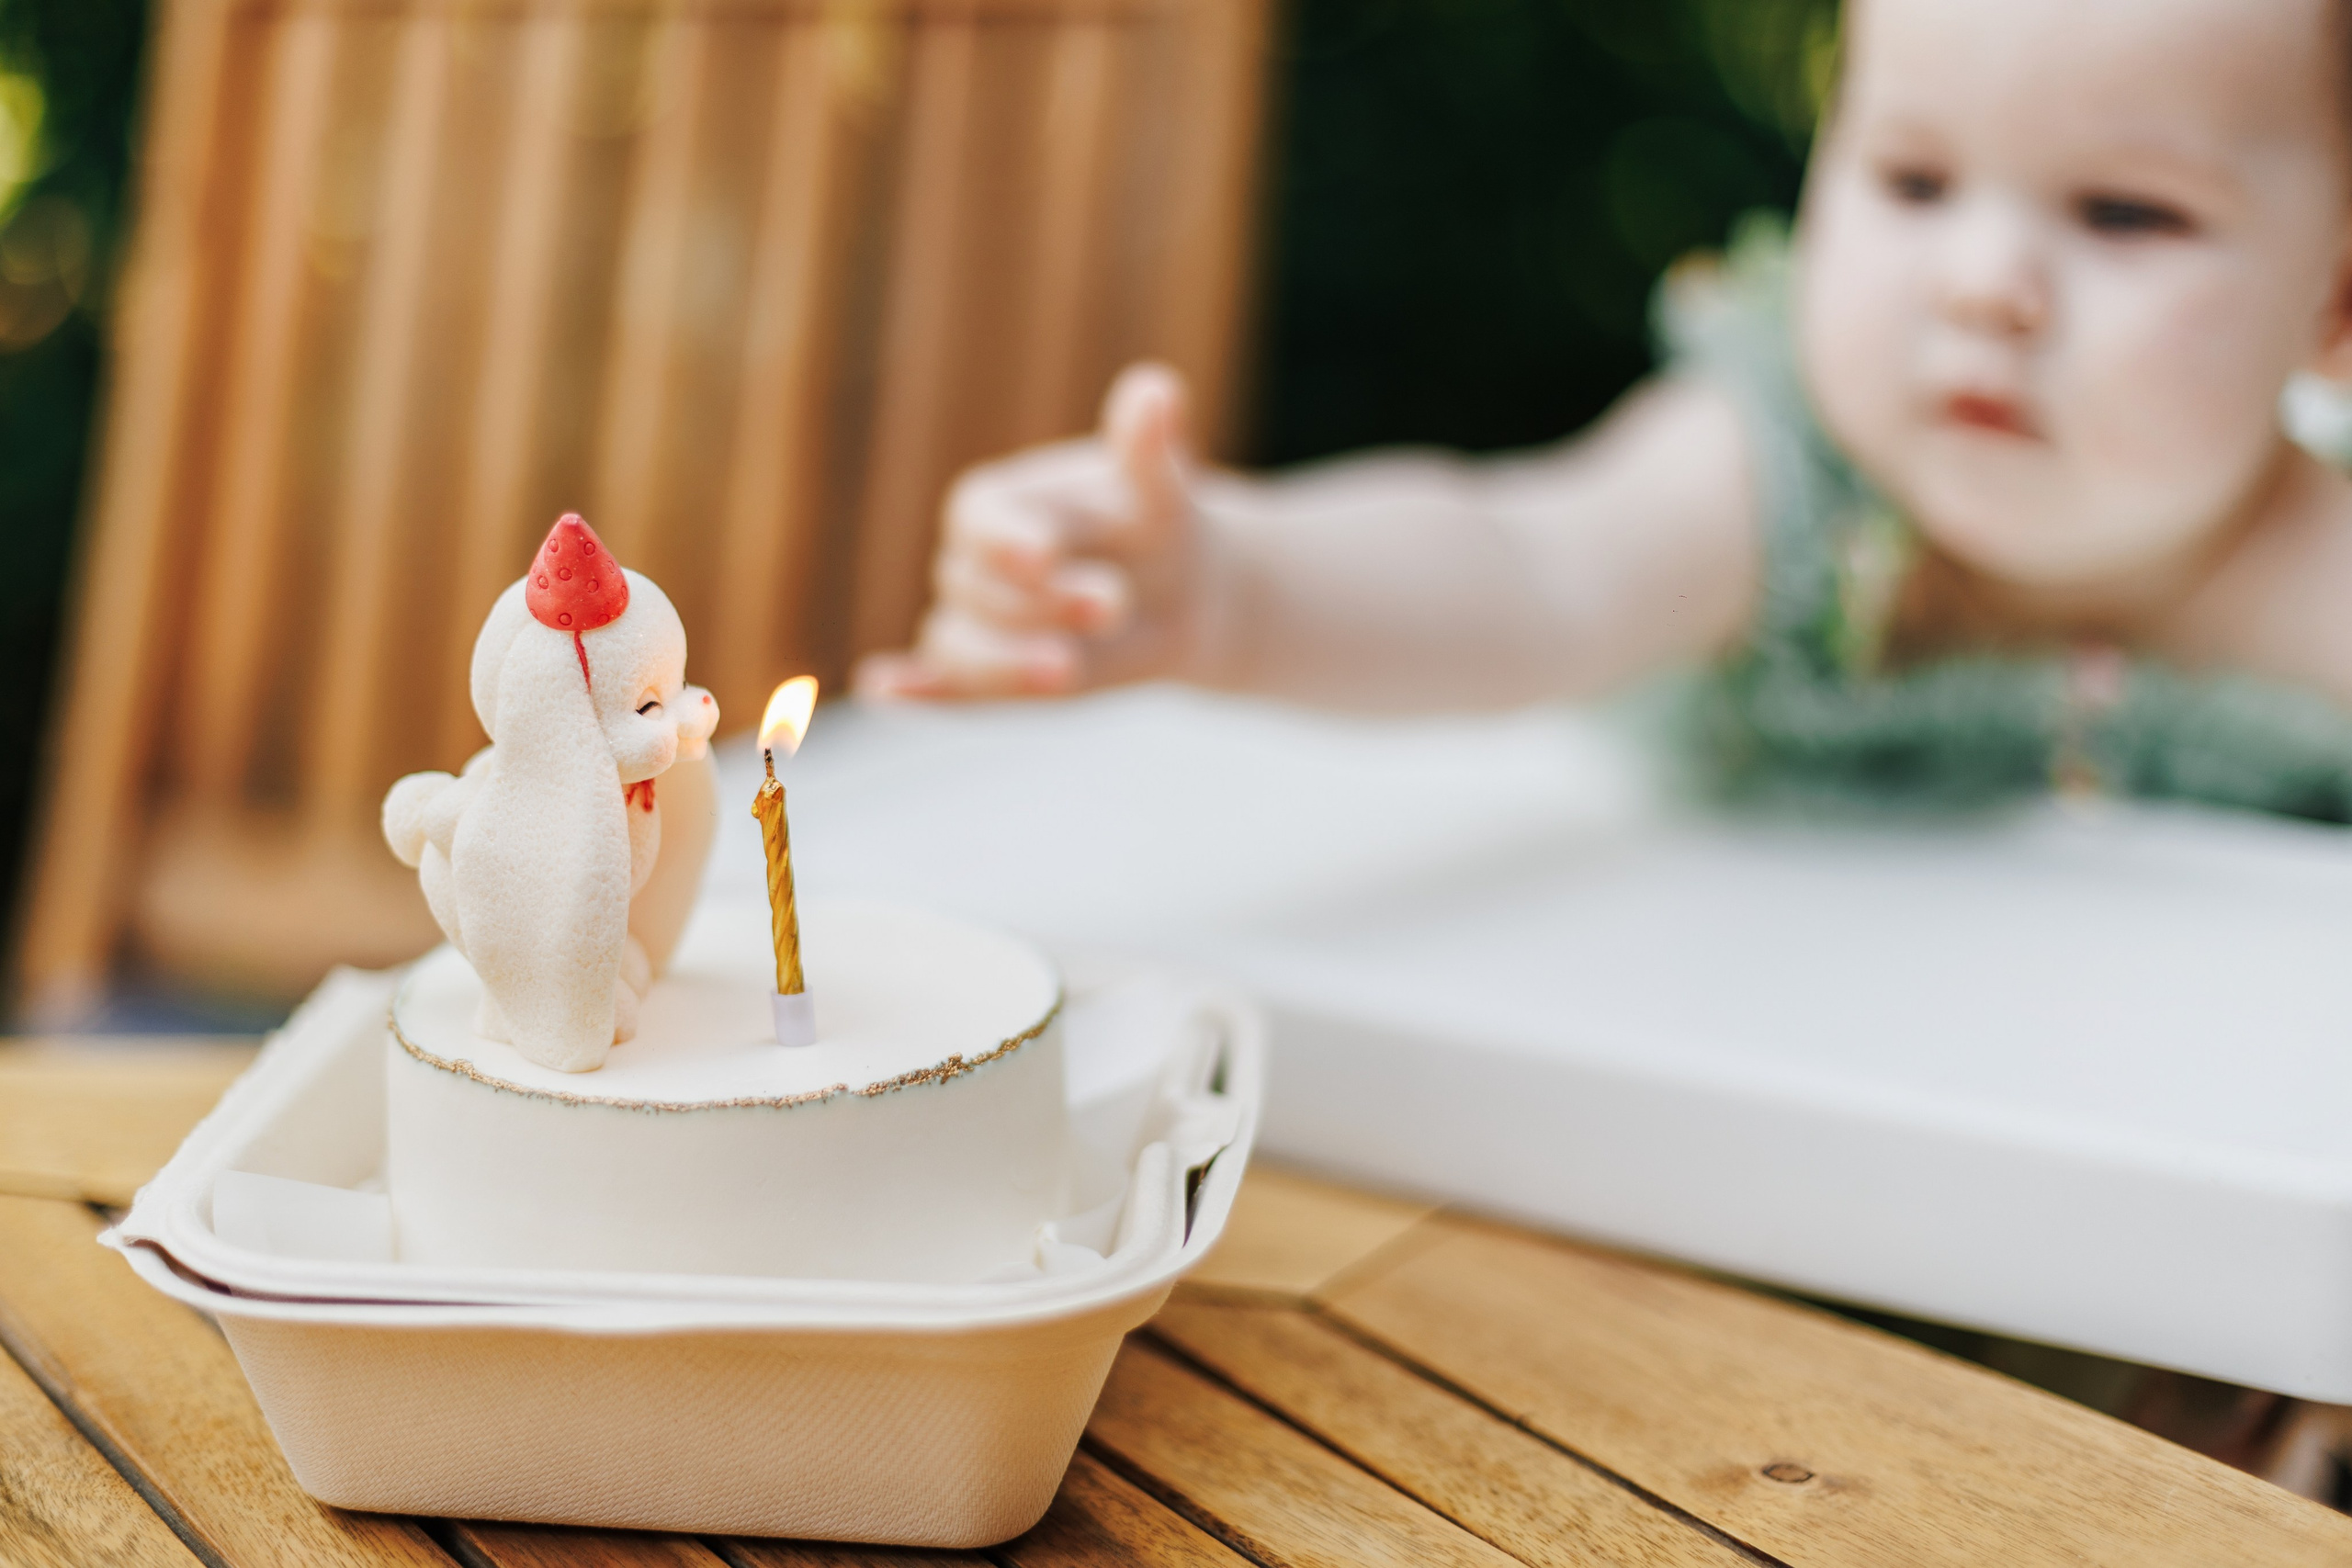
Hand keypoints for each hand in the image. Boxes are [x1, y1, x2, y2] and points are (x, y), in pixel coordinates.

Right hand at [857, 362, 1211, 698]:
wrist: (1183, 598)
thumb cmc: (1159, 529)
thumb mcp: (1160, 490)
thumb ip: (1145, 450)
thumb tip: (1157, 388)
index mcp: (997, 505)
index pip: (978, 520)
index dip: (1005, 539)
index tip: (1046, 554)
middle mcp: (972, 564)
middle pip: (975, 589)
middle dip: (1041, 604)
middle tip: (1114, 602)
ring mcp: (976, 625)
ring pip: (955, 647)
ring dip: (1002, 663)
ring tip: (1065, 668)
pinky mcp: (985, 681)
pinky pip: (942, 690)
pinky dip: (915, 693)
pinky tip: (886, 689)